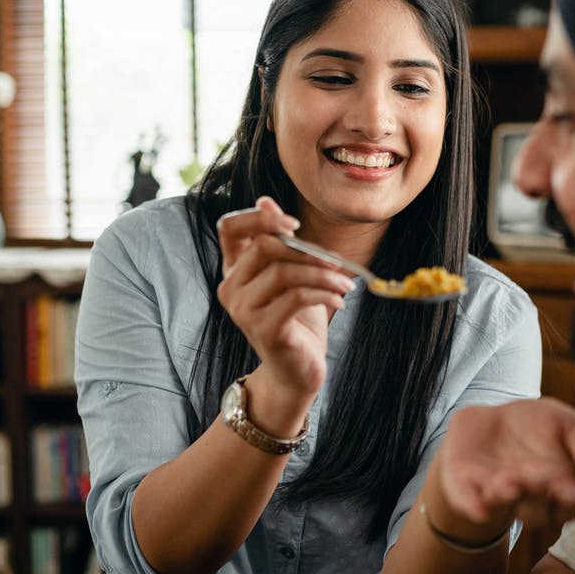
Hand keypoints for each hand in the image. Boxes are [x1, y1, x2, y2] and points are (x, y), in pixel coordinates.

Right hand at [216, 197, 354, 405]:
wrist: (296, 372)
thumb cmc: (296, 321)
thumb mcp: (292, 276)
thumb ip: (280, 243)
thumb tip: (266, 201)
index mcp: (235, 270)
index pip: (229, 228)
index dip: (258, 217)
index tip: (294, 224)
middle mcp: (232, 288)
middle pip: (264, 246)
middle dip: (308, 250)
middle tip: (337, 263)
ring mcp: (244, 311)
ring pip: (284, 272)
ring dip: (324, 274)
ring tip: (345, 284)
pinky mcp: (264, 330)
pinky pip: (297, 297)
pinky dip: (325, 293)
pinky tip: (340, 299)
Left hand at [436, 399, 574, 533]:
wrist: (487, 423)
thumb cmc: (536, 427)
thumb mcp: (567, 423)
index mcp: (558, 489)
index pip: (567, 504)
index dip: (567, 498)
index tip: (569, 486)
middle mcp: (528, 500)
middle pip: (537, 510)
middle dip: (537, 492)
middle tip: (538, 475)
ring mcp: (494, 496)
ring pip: (503, 505)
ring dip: (506, 496)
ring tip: (509, 481)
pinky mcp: (465, 490)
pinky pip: (468, 502)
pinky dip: (473, 504)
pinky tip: (478, 505)